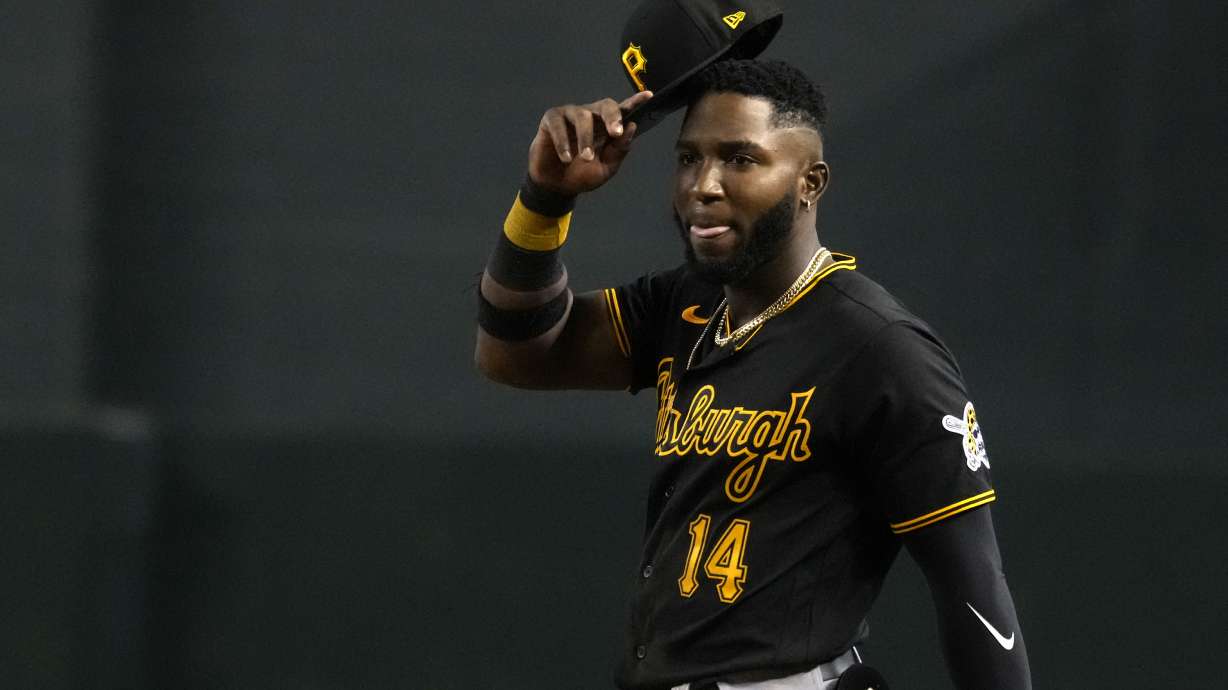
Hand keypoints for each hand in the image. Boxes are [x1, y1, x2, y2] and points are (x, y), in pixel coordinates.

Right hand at [527, 91, 653, 196]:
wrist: (557, 187)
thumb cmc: (582, 174)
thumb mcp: (606, 168)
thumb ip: (619, 150)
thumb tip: (631, 127)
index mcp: (607, 126)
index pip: (624, 111)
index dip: (636, 102)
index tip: (648, 97)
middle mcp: (591, 115)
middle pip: (606, 106)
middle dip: (613, 117)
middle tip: (616, 133)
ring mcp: (571, 115)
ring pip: (582, 116)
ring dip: (585, 138)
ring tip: (586, 158)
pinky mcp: (552, 119)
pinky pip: (559, 124)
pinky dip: (563, 142)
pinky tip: (567, 158)